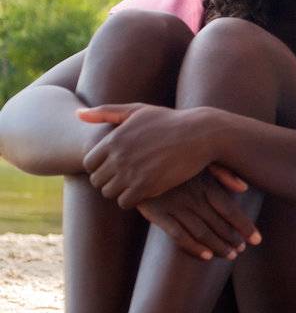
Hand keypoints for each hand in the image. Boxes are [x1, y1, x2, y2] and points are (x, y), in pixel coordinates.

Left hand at [79, 103, 213, 207]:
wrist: (201, 134)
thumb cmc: (170, 121)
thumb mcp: (137, 110)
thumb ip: (106, 112)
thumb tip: (77, 114)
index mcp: (113, 139)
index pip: (88, 163)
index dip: (99, 167)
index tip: (115, 166)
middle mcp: (119, 156)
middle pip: (97, 181)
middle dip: (108, 181)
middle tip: (126, 178)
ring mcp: (132, 172)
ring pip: (109, 193)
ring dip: (120, 191)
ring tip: (135, 185)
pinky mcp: (147, 186)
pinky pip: (125, 202)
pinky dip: (132, 200)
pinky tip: (145, 191)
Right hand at [137, 167, 260, 259]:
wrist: (137, 161)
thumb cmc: (175, 160)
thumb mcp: (200, 162)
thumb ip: (224, 174)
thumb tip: (244, 188)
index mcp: (205, 185)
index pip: (230, 209)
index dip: (245, 226)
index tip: (257, 240)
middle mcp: (193, 197)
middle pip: (218, 224)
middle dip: (233, 239)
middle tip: (241, 250)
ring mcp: (175, 206)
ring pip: (202, 232)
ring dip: (218, 246)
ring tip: (230, 255)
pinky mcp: (158, 214)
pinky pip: (178, 235)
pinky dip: (193, 247)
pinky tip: (206, 256)